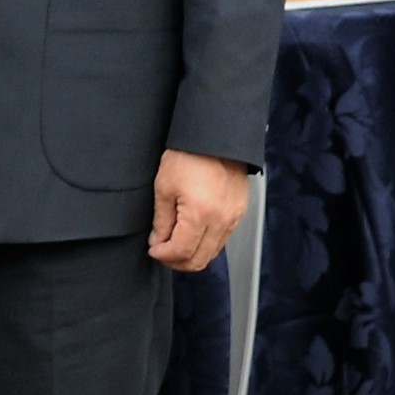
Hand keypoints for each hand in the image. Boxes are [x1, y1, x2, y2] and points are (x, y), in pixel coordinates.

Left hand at [150, 150, 249, 269]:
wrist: (214, 134)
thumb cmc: (189, 155)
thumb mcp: (164, 188)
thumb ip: (161, 221)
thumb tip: (159, 242)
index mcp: (201, 214)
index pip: (181, 253)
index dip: (163, 255)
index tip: (154, 249)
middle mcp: (222, 219)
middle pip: (199, 260)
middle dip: (177, 261)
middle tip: (163, 251)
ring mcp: (234, 216)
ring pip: (212, 253)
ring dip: (193, 253)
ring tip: (177, 241)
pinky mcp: (240, 210)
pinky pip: (223, 238)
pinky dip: (207, 242)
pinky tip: (195, 231)